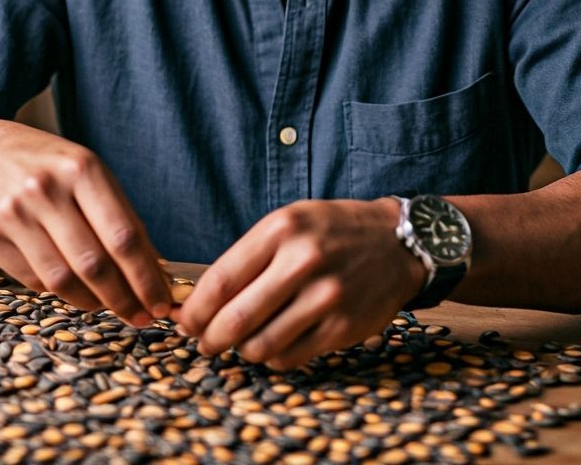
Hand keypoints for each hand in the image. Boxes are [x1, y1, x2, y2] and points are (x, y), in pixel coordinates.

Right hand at [0, 120, 170, 323]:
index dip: (145, 276)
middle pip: (92, 263)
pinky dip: (60, 291)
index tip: (160, 301)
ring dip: (92, 301)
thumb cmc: (55, 169)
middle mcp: (44, 189)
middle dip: (123, 298)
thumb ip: (123, 218)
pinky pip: (33, 280)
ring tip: (110, 305)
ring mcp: (13, 213)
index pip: (122, 235)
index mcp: (81, 169)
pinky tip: (75, 289)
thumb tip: (155, 271)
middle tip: (141, 317)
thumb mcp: (93, 176)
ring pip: (61, 279)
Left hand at [173, 198, 425, 369]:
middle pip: (235, 319)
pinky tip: (273, 342)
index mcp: (282, 229)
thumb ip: (248, 257)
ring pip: (260, 345)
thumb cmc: (331, 230)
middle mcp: (303, 261)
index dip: (195, 309)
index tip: (184, 321)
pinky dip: (271, 357)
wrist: (396, 241)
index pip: (221, 280)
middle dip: (210, 338)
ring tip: (242, 340)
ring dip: (241, 349)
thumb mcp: (289, 222)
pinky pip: (289, 357)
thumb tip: (200, 300)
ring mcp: (326, 297)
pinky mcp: (343, 327)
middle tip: (205, 342)